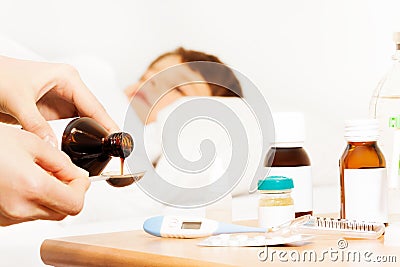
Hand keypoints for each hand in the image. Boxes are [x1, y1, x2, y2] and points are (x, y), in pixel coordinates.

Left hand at [0, 56, 118, 144]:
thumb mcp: (17, 102)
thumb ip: (36, 126)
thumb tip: (53, 146)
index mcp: (67, 78)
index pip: (95, 105)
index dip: (108, 124)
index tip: (118, 139)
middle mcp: (69, 87)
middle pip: (95, 113)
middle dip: (104, 131)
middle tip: (115, 150)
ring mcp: (63, 98)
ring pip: (87, 120)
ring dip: (94, 134)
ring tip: (105, 150)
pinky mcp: (55, 109)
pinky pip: (74, 125)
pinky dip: (80, 136)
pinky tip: (86, 146)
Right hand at [0, 124, 88, 225]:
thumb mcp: (31, 143)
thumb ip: (60, 162)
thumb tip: (77, 174)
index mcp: (31, 187)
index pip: (75, 204)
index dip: (81, 189)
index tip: (79, 177)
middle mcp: (20, 208)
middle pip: (62, 212)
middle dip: (69, 193)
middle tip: (64, 174)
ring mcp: (7, 216)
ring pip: (45, 213)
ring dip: (51, 196)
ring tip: (40, 173)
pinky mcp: (0, 218)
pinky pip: (27, 214)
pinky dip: (33, 200)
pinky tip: (25, 181)